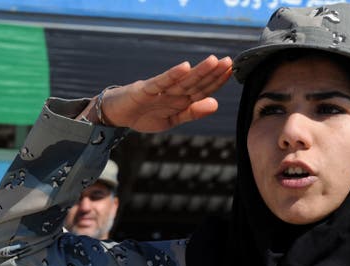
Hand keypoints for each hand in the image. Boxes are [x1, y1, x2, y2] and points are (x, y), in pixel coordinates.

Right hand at [96, 55, 232, 132]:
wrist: (118, 115)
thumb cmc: (146, 115)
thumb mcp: (173, 120)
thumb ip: (193, 112)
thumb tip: (216, 103)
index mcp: (181, 100)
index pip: (203, 89)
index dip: (217, 81)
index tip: (231, 71)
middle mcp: (173, 92)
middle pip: (196, 82)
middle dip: (212, 73)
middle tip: (228, 62)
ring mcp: (160, 90)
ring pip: (182, 80)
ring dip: (198, 71)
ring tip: (213, 61)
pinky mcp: (145, 90)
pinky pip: (161, 82)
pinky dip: (172, 75)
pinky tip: (184, 67)